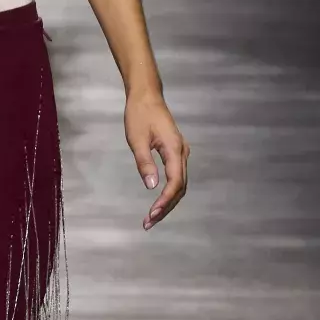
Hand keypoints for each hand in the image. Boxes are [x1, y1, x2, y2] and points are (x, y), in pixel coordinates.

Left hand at [125, 89, 189, 230]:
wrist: (147, 96)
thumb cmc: (140, 115)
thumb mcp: (137, 140)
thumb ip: (145, 163)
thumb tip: (152, 187)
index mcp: (174, 149)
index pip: (175, 182)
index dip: (165, 201)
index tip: (151, 214)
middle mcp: (182, 152)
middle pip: (180, 187)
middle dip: (166, 207)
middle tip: (148, 223)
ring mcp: (181, 152)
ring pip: (180, 183)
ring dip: (168, 201)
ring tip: (152, 217)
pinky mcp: (176, 152)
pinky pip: (177, 176)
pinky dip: (169, 191)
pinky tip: (159, 201)